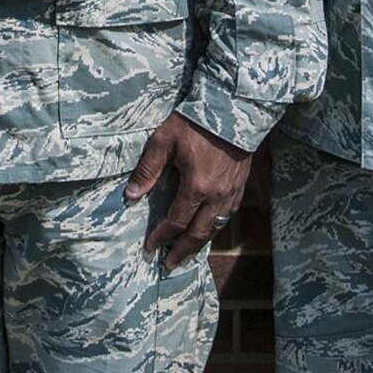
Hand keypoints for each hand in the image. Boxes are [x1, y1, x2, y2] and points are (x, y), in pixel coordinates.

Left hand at [125, 111, 250, 268]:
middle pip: (199, 234)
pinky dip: (216, 228)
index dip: (163, 237)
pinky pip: (228, 216)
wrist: (232, 108)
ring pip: (216, 228)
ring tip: (188, 254)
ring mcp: (231, 193)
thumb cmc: (195, 122)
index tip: (150, 247)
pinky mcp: (240, 186)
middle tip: (169, 265)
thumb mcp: (164, 140)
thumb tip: (132, 196)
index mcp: (196, 187)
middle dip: (182, 251)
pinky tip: (209, 230)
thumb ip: (148, 170)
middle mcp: (216, 196)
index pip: (176, 222)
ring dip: (200, 244)